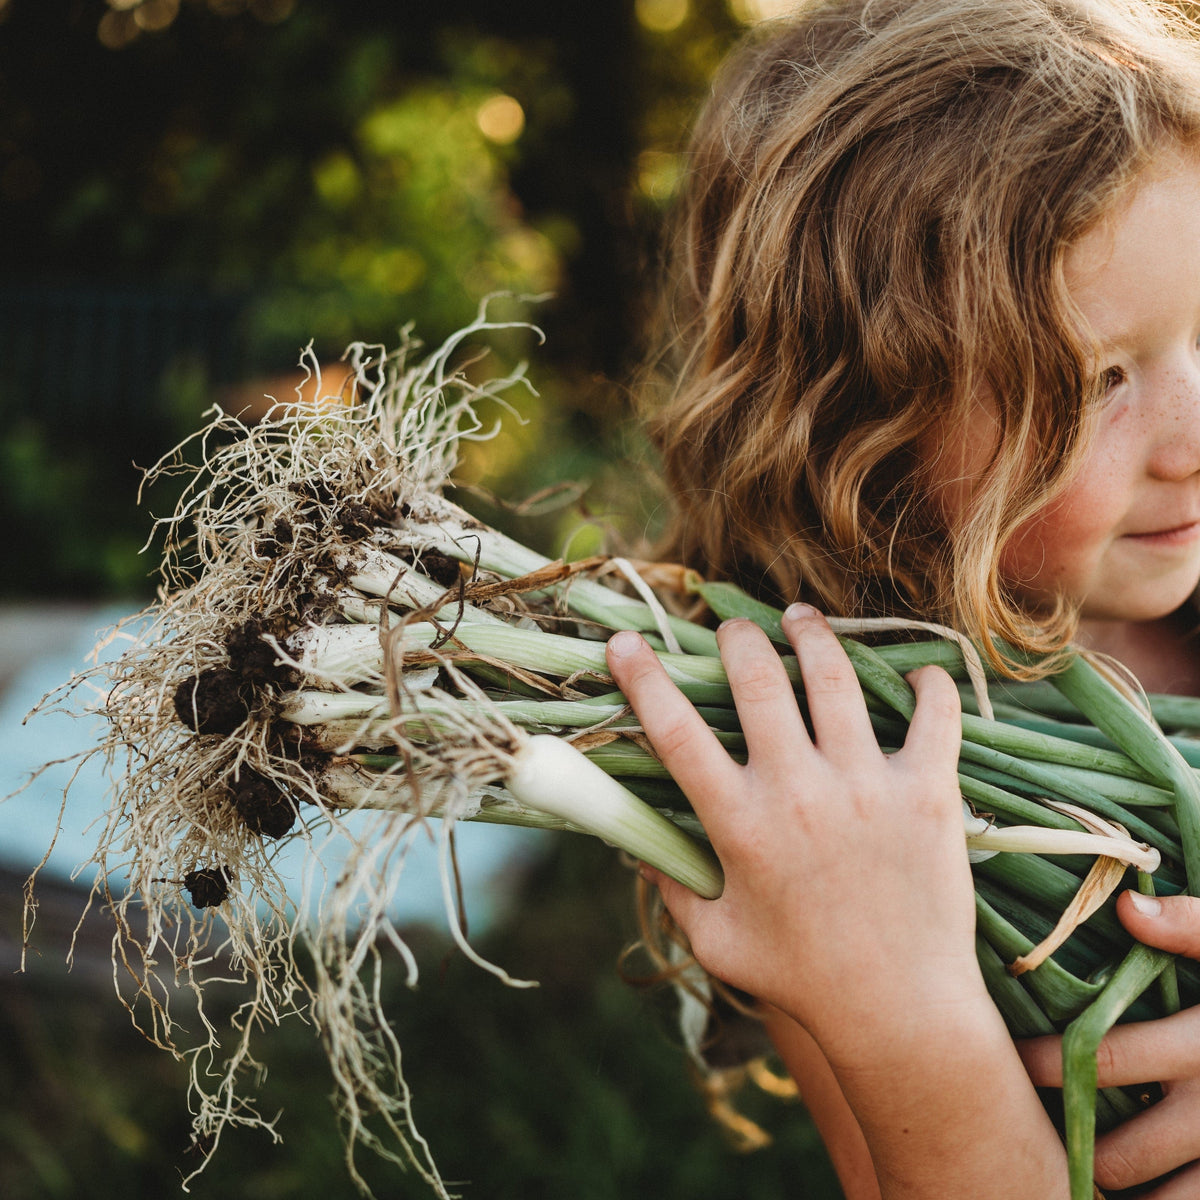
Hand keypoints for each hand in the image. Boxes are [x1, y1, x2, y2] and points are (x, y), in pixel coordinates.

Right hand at [605, 604, 980, 1058]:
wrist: (901, 1009)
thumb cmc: (801, 978)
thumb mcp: (717, 941)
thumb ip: (673, 887)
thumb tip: (635, 845)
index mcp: (739, 824)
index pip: (674, 732)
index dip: (642, 679)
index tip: (623, 643)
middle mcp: (798, 791)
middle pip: (756, 680)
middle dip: (735, 638)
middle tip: (732, 626)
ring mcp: (867, 785)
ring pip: (834, 677)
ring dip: (812, 635)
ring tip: (799, 618)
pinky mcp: (928, 791)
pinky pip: (934, 712)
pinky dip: (927, 683)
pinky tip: (918, 674)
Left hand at [1019, 892, 1199, 1197]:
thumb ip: (1193, 925)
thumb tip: (1127, 908)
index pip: (1104, 1061)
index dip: (1045, 1066)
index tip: (1005, 1060)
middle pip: (1122, 1154)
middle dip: (1071, 1147)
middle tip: (1025, 1130)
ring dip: (1111, 1189)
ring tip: (1068, 1169)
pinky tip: (1126, 1192)